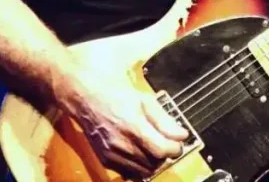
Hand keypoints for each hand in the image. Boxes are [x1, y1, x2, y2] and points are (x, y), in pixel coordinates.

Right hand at [59, 61, 188, 178]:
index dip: (175, 148)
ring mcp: (112, 154)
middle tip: (165, 142)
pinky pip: (129, 173)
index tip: (178, 142)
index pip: (161, 150)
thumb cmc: (117, 95)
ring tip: (153, 147)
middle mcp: (122, 144)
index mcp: (133, 126)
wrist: (87, 98)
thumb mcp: (145, 100)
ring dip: (152, 162)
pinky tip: (140, 153)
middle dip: (164, 154)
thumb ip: (164, 120)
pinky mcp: (106, 160)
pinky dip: (138, 167)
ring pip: (143, 171)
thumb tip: (181, 135)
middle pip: (154, 162)